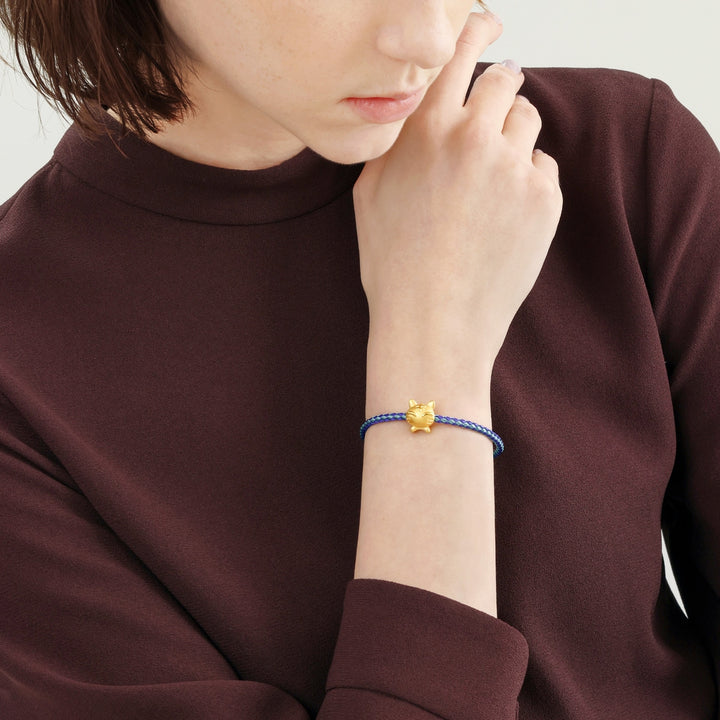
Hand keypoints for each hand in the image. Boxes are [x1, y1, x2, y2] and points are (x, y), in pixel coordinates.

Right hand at [353, 11, 562, 367]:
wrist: (433, 323)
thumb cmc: (393, 266)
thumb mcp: (370, 195)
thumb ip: (395, 141)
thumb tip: (415, 112)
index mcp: (424, 130)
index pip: (457, 53)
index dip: (475, 31)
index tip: (486, 23)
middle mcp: (472, 136)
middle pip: (506, 80)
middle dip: (501, 91)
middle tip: (494, 114)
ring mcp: (513, 166)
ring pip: (527, 123)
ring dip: (513, 139)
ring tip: (490, 185)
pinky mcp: (544, 199)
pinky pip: (543, 169)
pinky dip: (527, 184)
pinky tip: (502, 218)